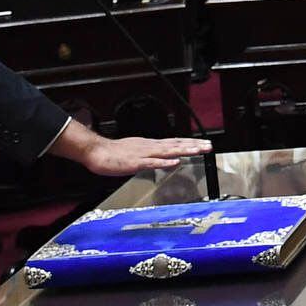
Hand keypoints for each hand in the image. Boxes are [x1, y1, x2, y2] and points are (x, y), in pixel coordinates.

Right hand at [49, 121, 211, 176]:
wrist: (97, 151)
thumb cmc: (115, 154)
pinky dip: (164, 162)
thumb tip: (165, 158)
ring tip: (198, 150)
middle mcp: (150, 147)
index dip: (190, 143)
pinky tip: (175, 162)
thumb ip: (152, 156)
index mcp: (151, 145)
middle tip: (209, 146)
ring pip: (168, 151)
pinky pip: (152, 163)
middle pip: (175, 145)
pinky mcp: (135, 163)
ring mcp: (144, 154)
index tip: (204, 143)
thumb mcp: (137, 153)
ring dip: (184, 150)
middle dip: (193, 145)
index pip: (175, 142)